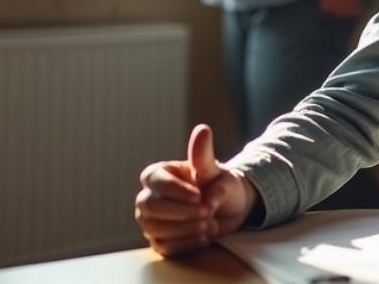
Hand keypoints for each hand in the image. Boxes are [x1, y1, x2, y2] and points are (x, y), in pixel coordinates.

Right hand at [134, 124, 255, 256]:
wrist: (229, 209)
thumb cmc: (219, 184)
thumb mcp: (215, 170)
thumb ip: (203, 155)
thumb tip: (203, 130)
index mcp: (159, 175)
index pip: (154, 181)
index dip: (175, 191)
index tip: (199, 196)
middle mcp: (149, 197)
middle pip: (149, 207)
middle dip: (179, 212)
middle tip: (207, 212)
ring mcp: (152, 221)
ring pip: (154, 229)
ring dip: (184, 229)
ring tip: (210, 224)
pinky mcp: (160, 241)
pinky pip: (164, 247)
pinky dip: (186, 244)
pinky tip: (205, 237)